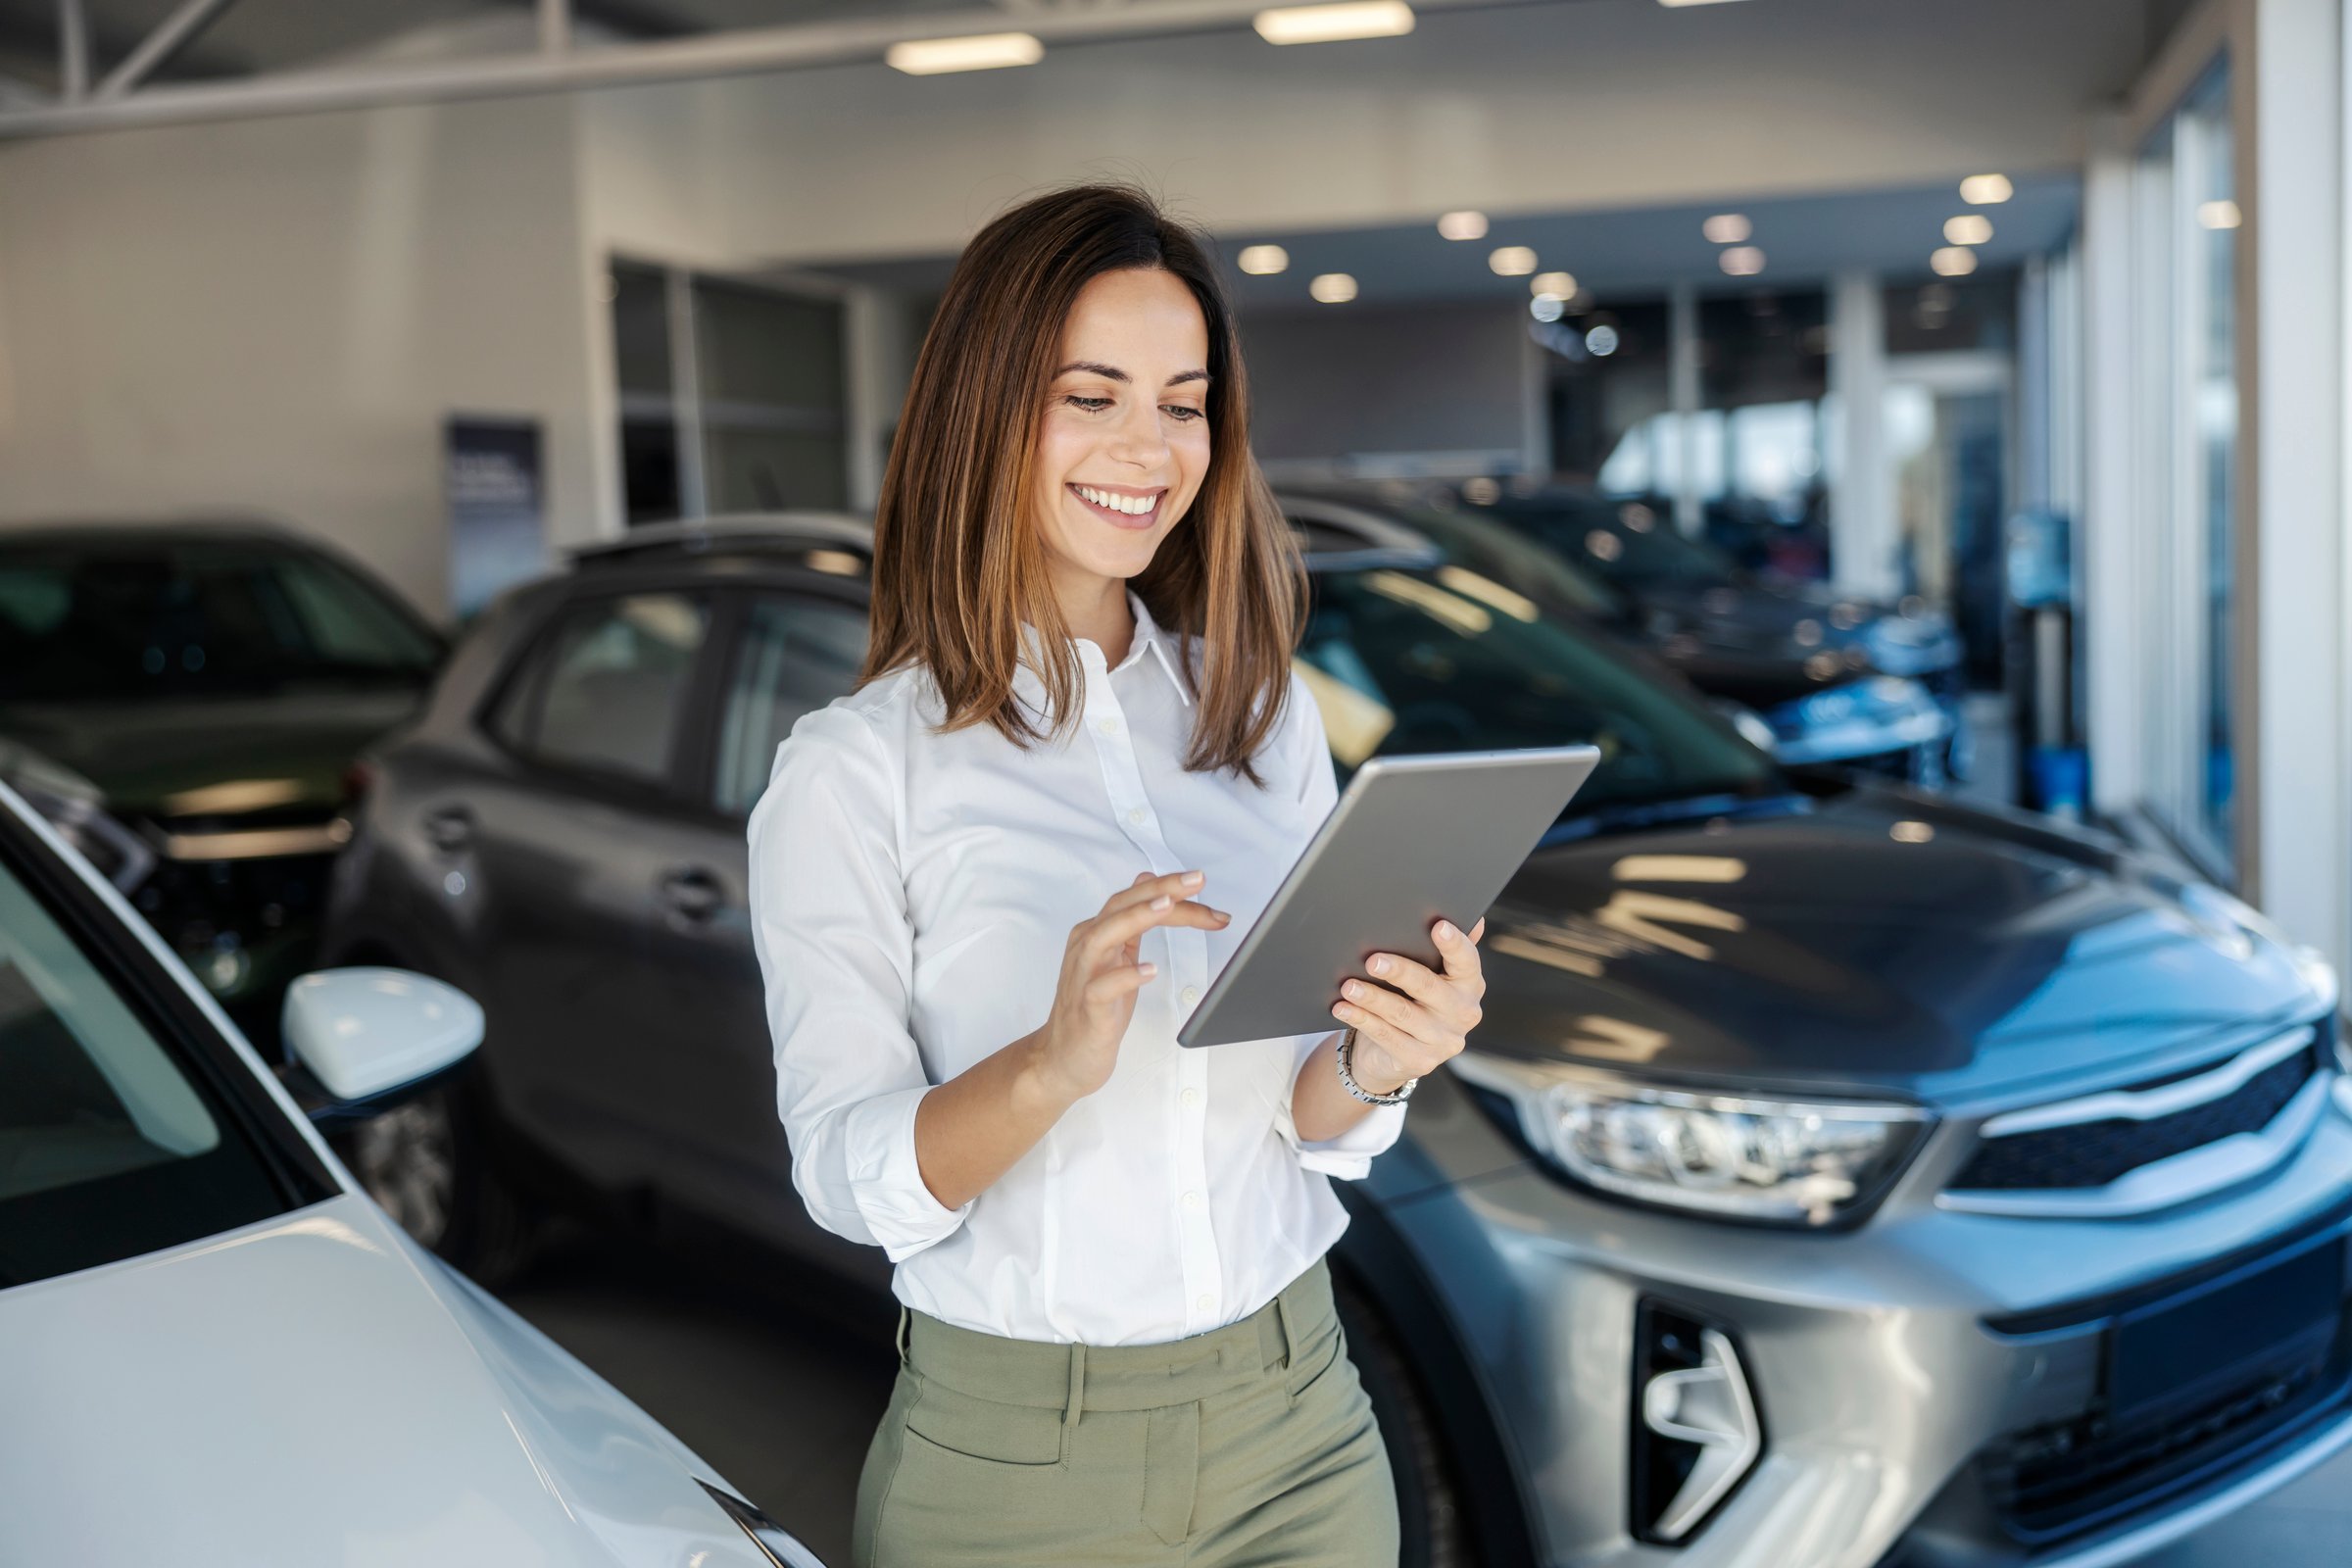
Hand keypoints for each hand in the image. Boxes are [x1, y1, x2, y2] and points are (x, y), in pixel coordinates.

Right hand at [1032, 870, 1228, 1103]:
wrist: (1064, 1057)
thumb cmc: (1094, 1009)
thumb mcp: (1119, 958)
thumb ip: (1132, 922)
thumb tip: (1146, 882)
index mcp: (1096, 933)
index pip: (1133, 899)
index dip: (1169, 888)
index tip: (1200, 883)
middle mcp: (1086, 948)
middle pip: (1121, 907)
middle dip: (1161, 891)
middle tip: (1196, 881)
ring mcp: (1084, 977)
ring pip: (1104, 936)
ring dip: (1137, 918)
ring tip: (1168, 907)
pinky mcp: (1088, 1009)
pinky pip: (1102, 988)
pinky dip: (1126, 976)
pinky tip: (1149, 970)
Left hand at [1331, 917, 1486, 1094]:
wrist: (1400, 1053)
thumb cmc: (1416, 1000)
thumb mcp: (1433, 974)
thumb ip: (1447, 950)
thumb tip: (1473, 917)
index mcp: (1470, 985)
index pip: (1467, 961)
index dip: (1454, 944)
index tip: (1438, 926)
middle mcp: (1463, 1013)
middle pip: (1429, 987)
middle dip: (1399, 971)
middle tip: (1372, 959)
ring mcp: (1443, 1041)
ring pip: (1402, 1013)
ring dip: (1372, 997)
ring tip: (1348, 985)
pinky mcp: (1419, 1061)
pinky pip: (1385, 1035)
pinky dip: (1361, 1019)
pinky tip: (1343, 1007)